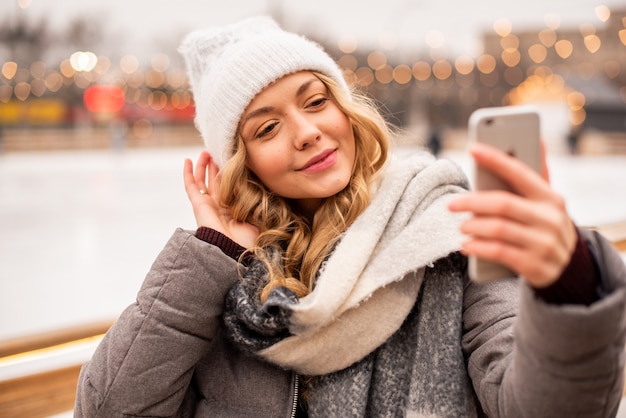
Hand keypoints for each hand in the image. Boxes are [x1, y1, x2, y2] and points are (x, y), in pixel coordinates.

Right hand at [183, 150, 258, 248]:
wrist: (233, 249)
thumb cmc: (247, 239)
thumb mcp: (257, 218)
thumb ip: (258, 206)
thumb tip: (267, 192)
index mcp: (232, 208)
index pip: (229, 185)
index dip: (229, 172)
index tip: (232, 158)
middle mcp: (219, 205)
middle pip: (214, 179)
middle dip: (215, 164)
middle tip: (217, 150)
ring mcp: (207, 204)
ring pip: (202, 179)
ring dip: (203, 164)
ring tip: (206, 151)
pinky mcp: (198, 204)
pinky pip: (191, 186)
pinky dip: (188, 173)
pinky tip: (187, 160)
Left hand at [448, 141, 576, 287]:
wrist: (568, 268)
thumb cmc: (546, 226)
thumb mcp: (548, 202)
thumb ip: (538, 174)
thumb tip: (539, 139)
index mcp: (550, 198)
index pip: (520, 173)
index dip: (496, 159)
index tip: (473, 148)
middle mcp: (549, 218)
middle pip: (503, 204)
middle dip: (473, 202)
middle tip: (451, 204)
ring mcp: (543, 243)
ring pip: (499, 229)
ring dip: (474, 227)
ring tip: (461, 226)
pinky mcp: (534, 265)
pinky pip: (499, 252)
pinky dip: (478, 248)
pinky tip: (466, 245)